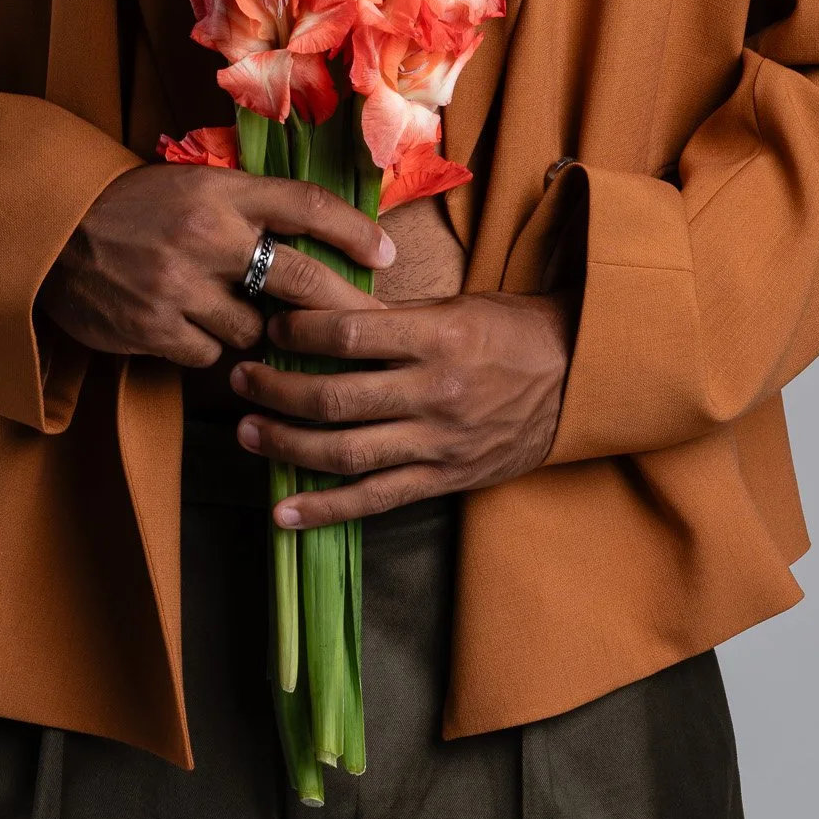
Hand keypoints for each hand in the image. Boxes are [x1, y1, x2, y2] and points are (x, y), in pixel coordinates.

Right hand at [36, 164, 396, 368]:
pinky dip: (210, 346)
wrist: (49, 230)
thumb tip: (318, 240)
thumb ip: (248, 207)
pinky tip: (189, 326)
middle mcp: (206, 235)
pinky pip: (212, 353)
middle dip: (342, 305)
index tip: (386, 253)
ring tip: (231, 310)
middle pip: (300, 278)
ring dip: (256, 327)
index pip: (306, 204)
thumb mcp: (191, 185)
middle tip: (369, 320)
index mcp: (220, 190)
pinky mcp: (153, 327)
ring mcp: (179, 285)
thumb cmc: (133, 207)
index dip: (354, 230)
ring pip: (256, 327)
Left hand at [228, 288, 575, 526]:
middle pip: (337, 396)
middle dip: (278, 388)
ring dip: (287, 445)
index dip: (300, 330)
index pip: (351, 332)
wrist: (577, 380)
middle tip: (241, 377)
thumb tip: (323, 310)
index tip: (272, 326)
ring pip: (346, 452)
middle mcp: (436, 392)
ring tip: (247, 432)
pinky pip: (375, 500)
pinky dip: (325, 510)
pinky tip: (283, 513)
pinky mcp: (443, 479)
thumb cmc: (510, 331)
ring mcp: (439, 443)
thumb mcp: (457, 306)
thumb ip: (394, 316)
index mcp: (438, 337)